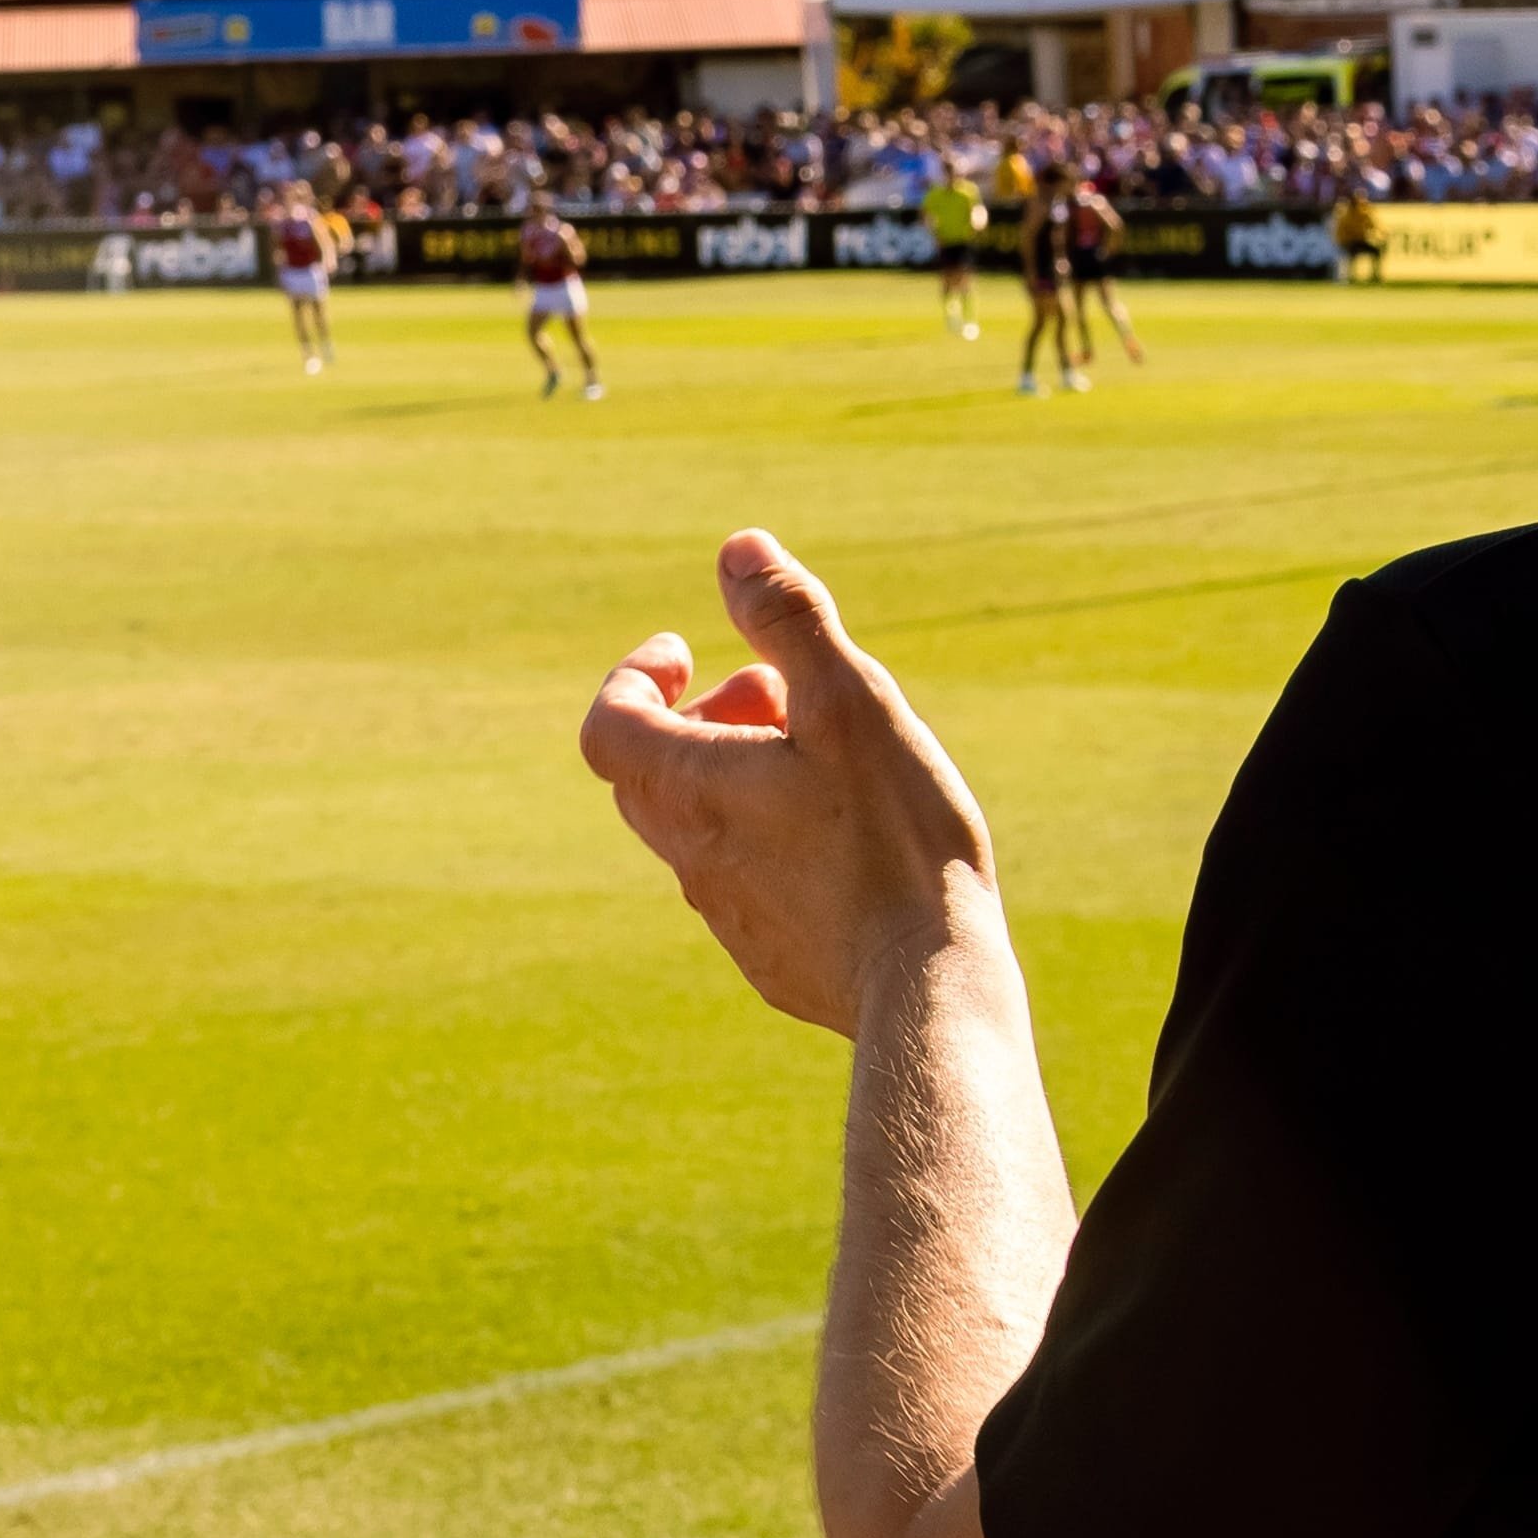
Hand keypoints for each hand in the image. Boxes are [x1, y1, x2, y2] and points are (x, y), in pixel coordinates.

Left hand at [582, 529, 1001, 1040]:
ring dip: (737, 781)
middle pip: (647, 776)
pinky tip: (847, 842)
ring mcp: (728, 918)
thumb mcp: (851, 703)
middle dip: (697, 722)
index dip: (635, 678)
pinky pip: (747, 887)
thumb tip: (737, 550)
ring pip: (698, 832)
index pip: (609, 724)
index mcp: (691, 790)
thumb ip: (790, 621)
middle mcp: (691, 858)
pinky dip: (772, 842)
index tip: (686, 652)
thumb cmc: (894, 837)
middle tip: (770, 698)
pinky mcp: (770, 960)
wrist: (927, 987)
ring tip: (821, 762)